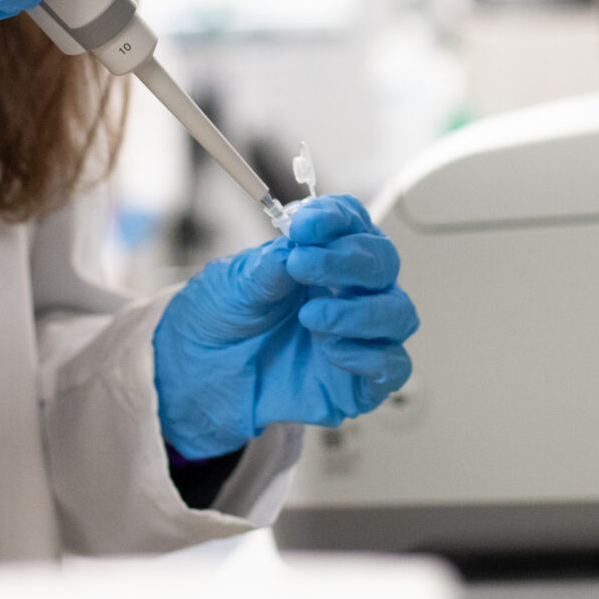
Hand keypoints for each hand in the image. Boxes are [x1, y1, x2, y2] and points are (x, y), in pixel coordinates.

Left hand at [152, 195, 417, 460]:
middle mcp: (350, 289)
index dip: (335, 217)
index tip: (305, 223)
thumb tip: (297, 244)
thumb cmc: (223, 320)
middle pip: (383, 262)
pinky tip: (332, 352)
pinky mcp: (362, 380)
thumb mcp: (232, 286)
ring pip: (398, 313)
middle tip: (303, 265)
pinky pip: (393, 365)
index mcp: (323, 253)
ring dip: (360, 311)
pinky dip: (371, 357)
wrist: (200, 377)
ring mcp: (360, 335)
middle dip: (348, 261)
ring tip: (311, 317)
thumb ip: (268, 267)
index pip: (351, 222)